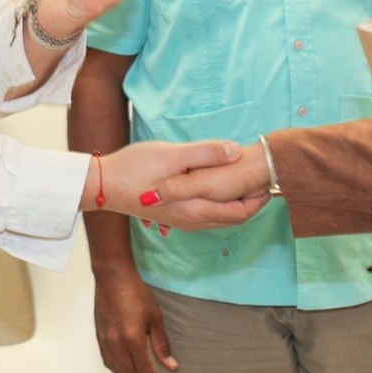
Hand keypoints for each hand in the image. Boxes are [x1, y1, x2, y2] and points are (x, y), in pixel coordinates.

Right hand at [88, 140, 269, 230]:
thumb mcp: (172, 154)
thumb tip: (235, 151)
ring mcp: (181, 221)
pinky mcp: (171, 216)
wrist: (101, 185)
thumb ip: (205, 154)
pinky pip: (206, 217)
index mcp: (196, 207)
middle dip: (252, 202)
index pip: (240, 211)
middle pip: (233, 218)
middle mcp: (192, 219)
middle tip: (265, 181)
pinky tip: (218, 192)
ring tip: (247, 185)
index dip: (259, 198)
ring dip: (237, 205)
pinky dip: (220, 207)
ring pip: (219, 219)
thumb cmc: (135, 167)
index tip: (270, 179)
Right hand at [93, 270, 175, 372]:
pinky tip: (126, 366)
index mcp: (133, 340)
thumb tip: (171, 365)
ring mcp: (106, 342)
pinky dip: (118, 368)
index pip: (144, 372)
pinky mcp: (99, 338)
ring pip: (118, 371)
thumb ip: (161, 345)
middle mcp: (117, 344)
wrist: (113, 278)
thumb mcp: (155, 318)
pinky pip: (108, 362)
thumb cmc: (135, 293)